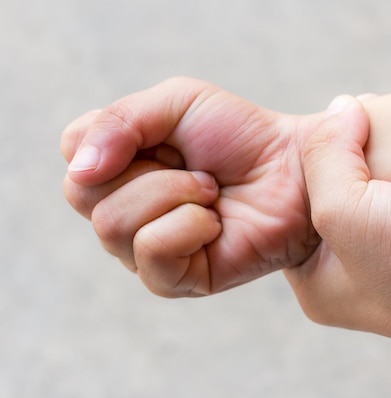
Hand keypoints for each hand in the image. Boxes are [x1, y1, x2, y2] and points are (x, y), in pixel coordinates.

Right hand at [62, 77, 325, 295]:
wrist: (295, 170)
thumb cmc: (241, 136)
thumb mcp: (177, 102)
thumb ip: (118, 121)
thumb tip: (80, 171)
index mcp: (119, 167)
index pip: (74, 155)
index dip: (115, 140)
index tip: (168, 139)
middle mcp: (124, 211)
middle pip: (83, 195)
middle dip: (150, 172)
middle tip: (199, 170)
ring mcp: (146, 249)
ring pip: (112, 225)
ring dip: (173, 195)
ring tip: (212, 193)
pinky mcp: (176, 280)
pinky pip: (151, 255)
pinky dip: (187, 227)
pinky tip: (215, 222)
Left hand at [285, 96, 390, 351]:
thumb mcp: (340, 207)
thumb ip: (325, 152)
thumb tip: (343, 105)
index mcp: (315, 276)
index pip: (293, 208)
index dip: (306, 161)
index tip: (325, 123)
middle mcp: (350, 266)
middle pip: (336, 188)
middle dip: (348, 146)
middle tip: (361, 109)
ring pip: (376, 180)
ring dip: (383, 142)